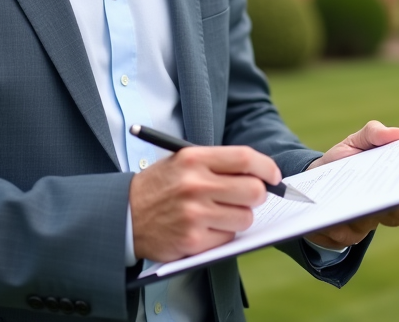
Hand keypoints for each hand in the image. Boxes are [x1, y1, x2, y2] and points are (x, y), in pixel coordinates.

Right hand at [130, 146, 279, 262]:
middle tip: (247, 197)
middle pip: (254, 191)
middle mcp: (195, 185)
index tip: (273, 175)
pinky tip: (204, 228)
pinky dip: (222, 234)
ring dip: (239, 217)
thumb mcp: (182, 162)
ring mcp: (194, 214)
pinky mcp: (193, 240)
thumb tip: (260, 173)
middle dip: (257, 195)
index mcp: (194, 159)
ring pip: (245, 217)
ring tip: (218, 213)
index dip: (266, 167)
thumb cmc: (160, 187)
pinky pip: (228, 238)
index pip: (245, 158)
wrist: (124, 215)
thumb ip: (218, 164)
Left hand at [303, 121, 398, 249]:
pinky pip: (343, 234)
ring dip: (363, 212)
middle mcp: (382, 210)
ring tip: (353, 198)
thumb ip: (374, 133)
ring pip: (368, 224)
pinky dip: (338, 221)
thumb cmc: (343, 159)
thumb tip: (398, 133)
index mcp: (391, 186)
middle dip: (395, 205)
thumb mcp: (356, 141)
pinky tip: (331, 208)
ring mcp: (362, 225)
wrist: (312, 179)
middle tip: (389, 194)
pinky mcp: (340, 235)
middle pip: (397, 214)